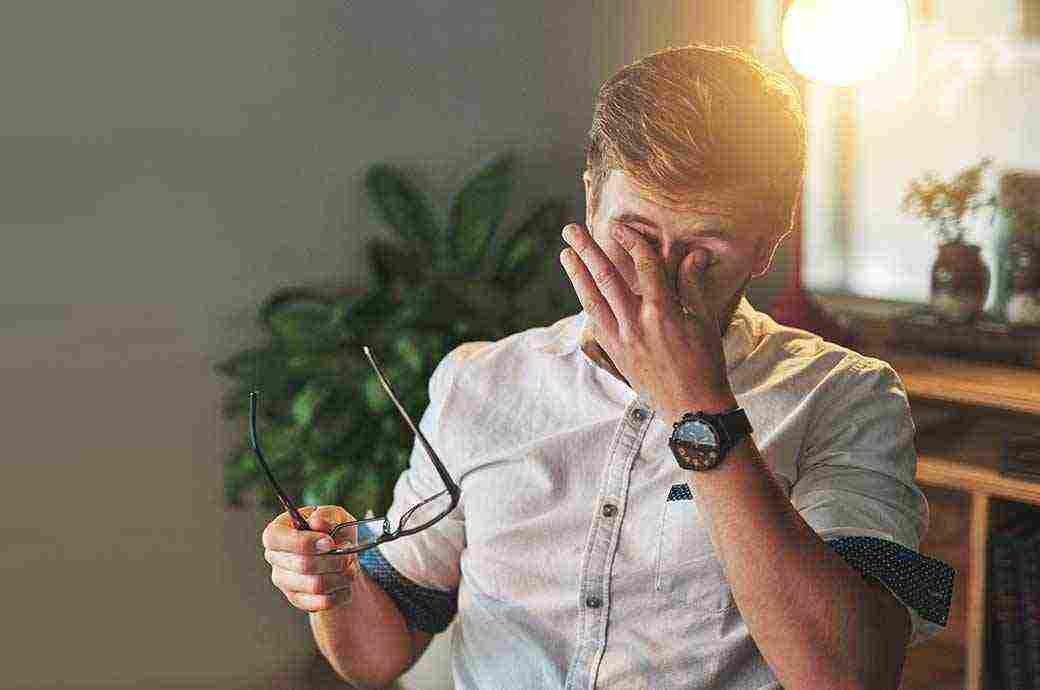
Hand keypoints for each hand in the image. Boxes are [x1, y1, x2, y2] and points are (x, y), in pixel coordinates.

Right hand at [261, 505, 359, 612]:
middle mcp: (275, 558)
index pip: (275, 539)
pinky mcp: (298, 600)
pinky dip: (342, 591)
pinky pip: (323, 602)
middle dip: (334, 559)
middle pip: (303, 565)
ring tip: (350, 565)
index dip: (304, 542)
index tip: (329, 542)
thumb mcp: (334, 515)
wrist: (341, 555)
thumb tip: (317, 523)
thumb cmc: (333, 530)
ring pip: (316, 585)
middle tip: (349, 552)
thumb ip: (326, 516)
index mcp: (277, 532)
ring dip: (341, 575)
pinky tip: (345, 581)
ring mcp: (284, 582)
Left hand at [560, 222, 735, 421]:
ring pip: (592, 300)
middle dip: (587, 251)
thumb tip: (694, 252)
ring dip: (577, 275)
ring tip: (564, 254)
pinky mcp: (615, 353)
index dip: (631, 242)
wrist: (692, 407)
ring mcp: (621, 339)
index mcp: (662, 312)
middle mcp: (636, 323)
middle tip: (570, 231)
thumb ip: (693, 285)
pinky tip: (579, 288)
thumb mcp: (704, 322)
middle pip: (606, 278)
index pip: (643, 266)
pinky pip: (595, 321)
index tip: (619, 226)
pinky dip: (586, 302)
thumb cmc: (705, 363)